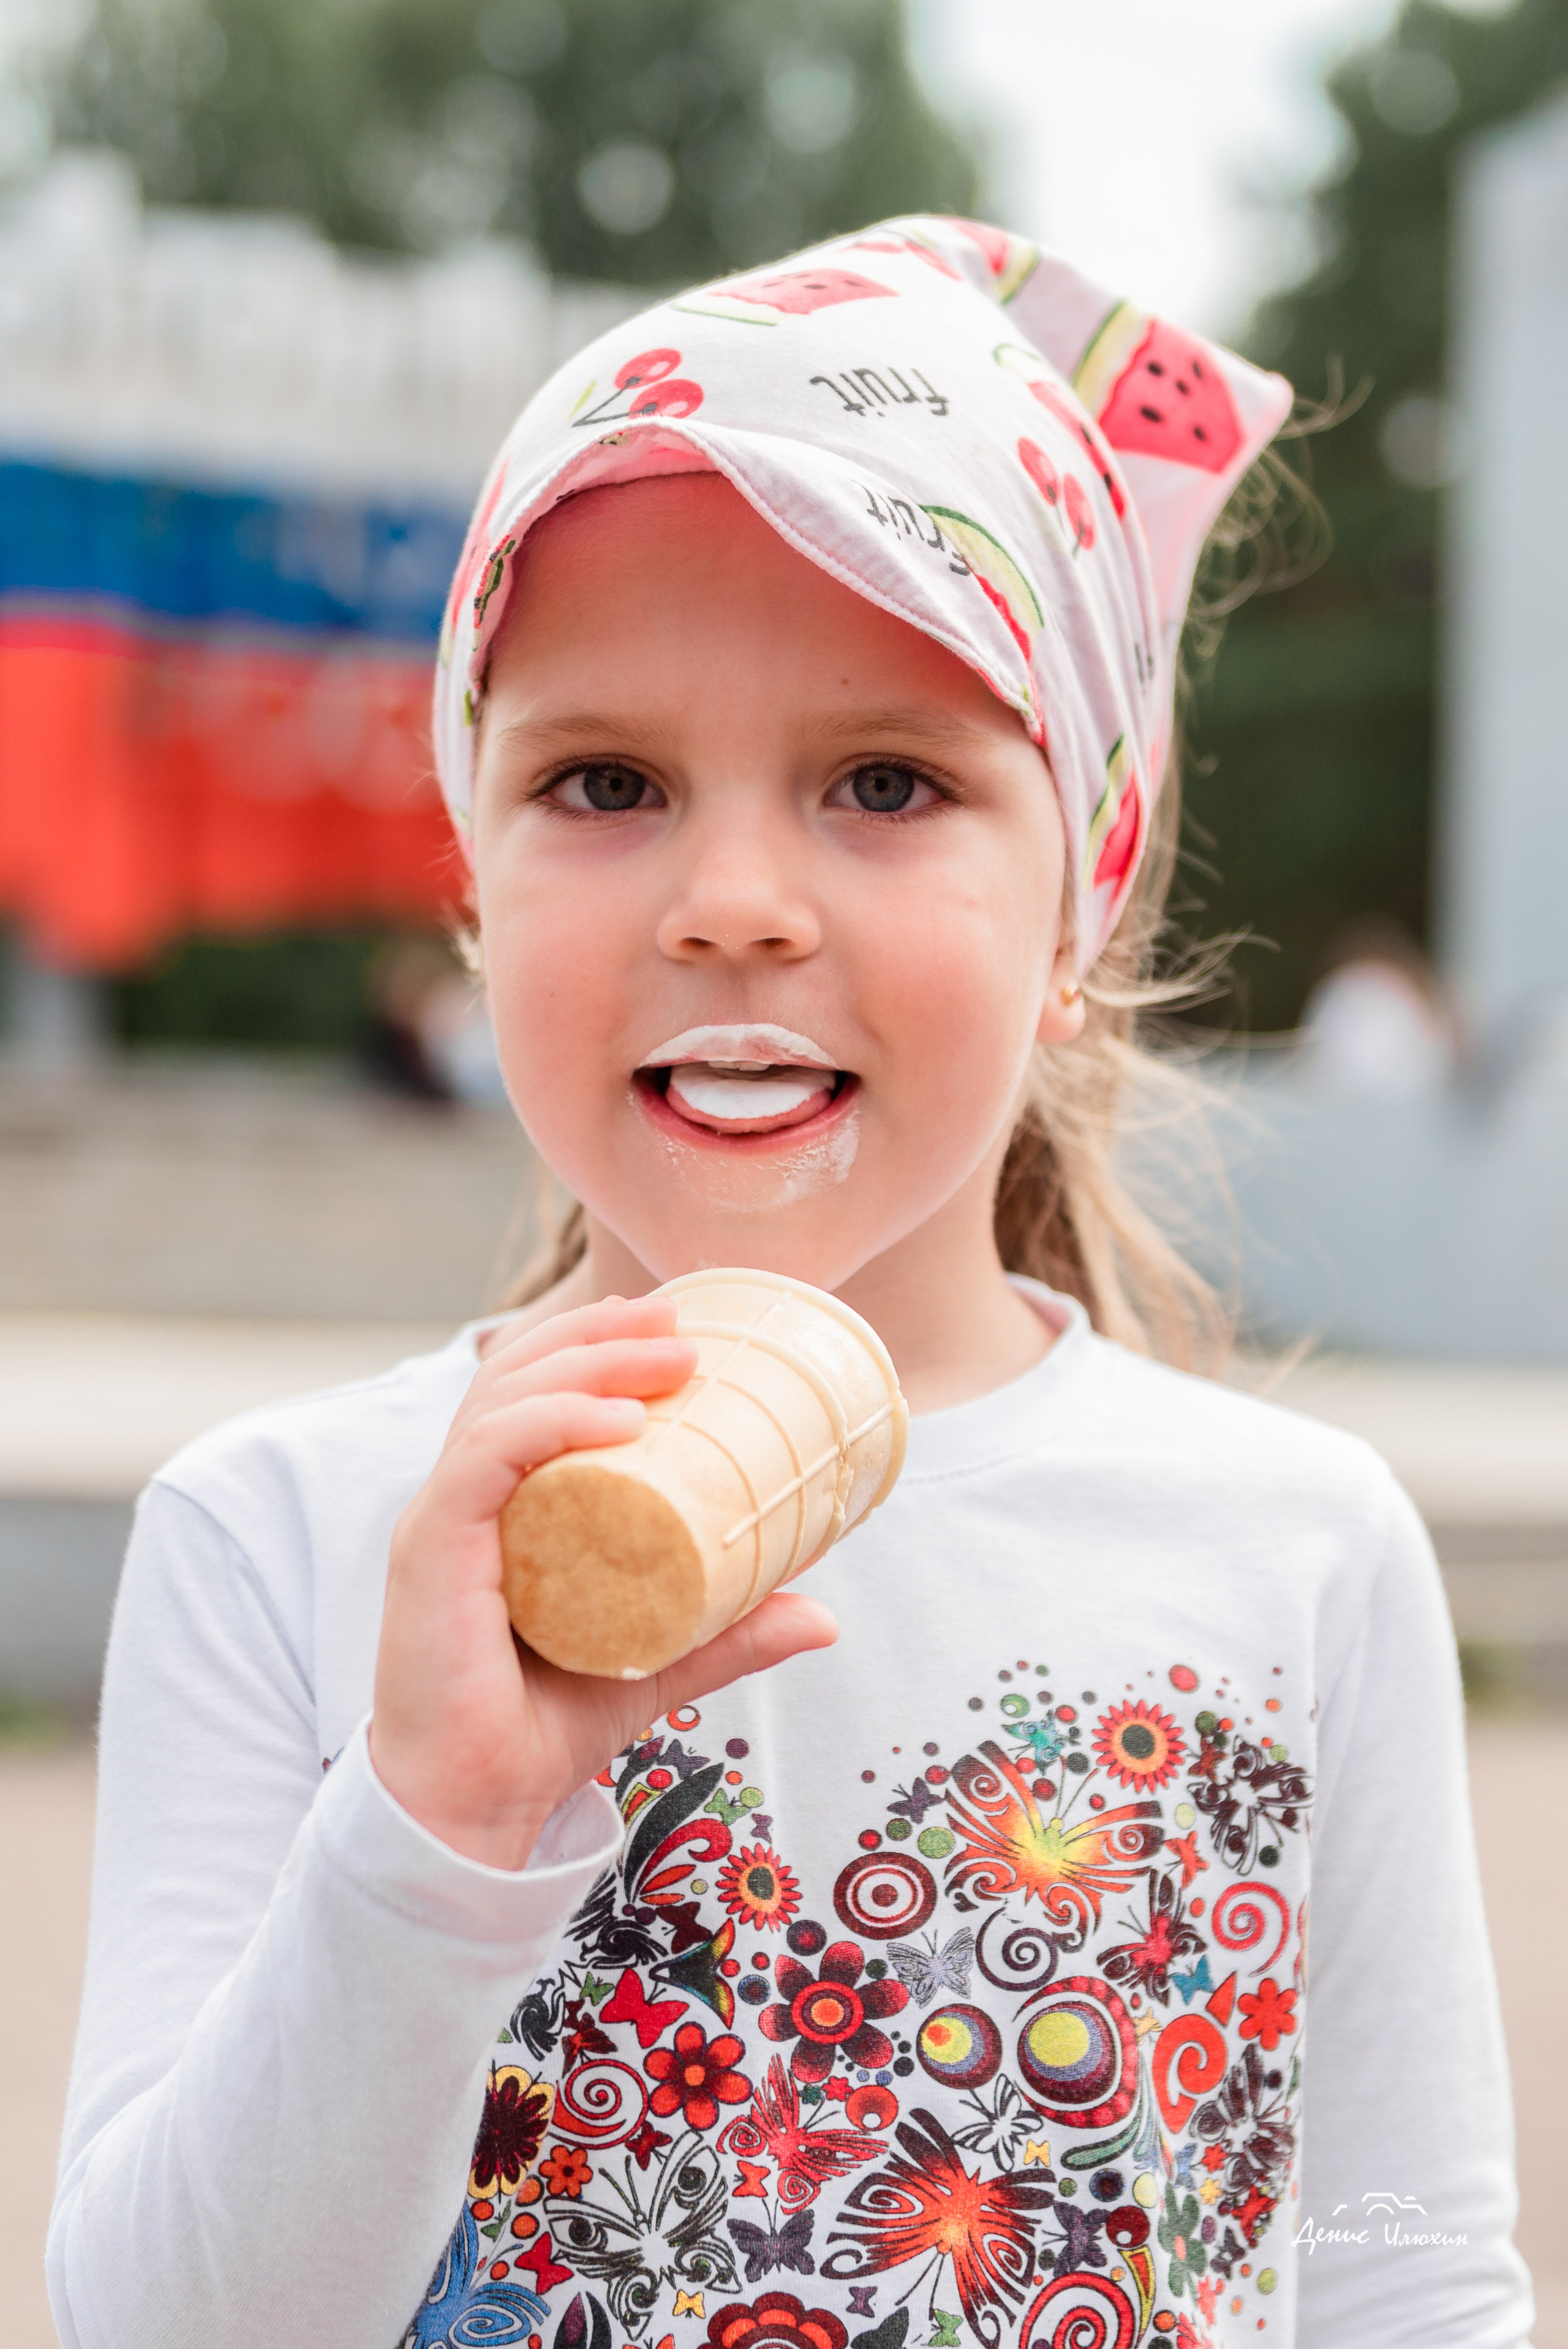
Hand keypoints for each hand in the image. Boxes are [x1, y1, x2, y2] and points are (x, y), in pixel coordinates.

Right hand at [369, 1293, 837, 1868]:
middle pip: (517, 1373)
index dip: (593, 1337)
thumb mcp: (658, 1661)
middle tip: (682, 1317)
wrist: (473, 1807)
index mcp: (497, 1501)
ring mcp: (440, 1519)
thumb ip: (729, 1633)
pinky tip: (619, 1419)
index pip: (530, 1386)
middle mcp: (461, 1496)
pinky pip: (484, 1460)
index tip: (673, 1316)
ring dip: (590, 1362)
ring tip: (671, 1356)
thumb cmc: (544, 1724)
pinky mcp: (430, 1551)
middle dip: (600, 1331)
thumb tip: (823, 1615)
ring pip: (503, 1400)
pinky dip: (551, 1425)